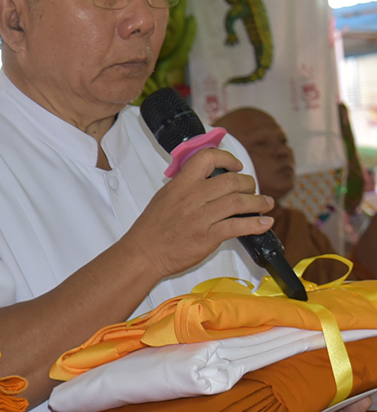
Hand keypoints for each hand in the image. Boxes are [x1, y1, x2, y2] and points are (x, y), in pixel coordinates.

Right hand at [127, 147, 273, 279]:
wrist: (145, 253)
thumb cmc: (153, 227)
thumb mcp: (164, 196)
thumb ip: (185, 185)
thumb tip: (207, 178)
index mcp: (180, 184)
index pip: (207, 158)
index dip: (227, 158)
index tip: (236, 166)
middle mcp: (192, 197)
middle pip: (231, 181)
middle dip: (249, 183)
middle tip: (251, 189)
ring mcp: (201, 217)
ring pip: (239, 202)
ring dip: (259, 202)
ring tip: (266, 204)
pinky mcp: (208, 236)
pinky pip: (238, 226)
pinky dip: (256, 224)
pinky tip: (265, 224)